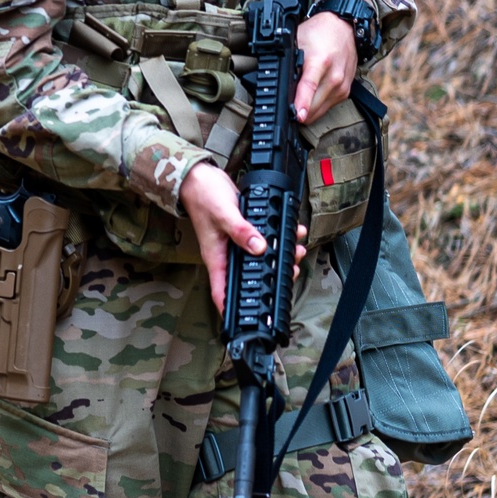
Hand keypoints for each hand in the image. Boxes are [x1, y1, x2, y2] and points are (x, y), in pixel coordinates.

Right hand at [179, 162, 306, 313]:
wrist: (200, 177)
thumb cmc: (203, 197)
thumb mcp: (224, 215)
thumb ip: (241, 232)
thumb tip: (260, 248)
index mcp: (217, 258)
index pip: (223, 292)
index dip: (233, 310)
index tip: (248, 320)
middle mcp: (226, 255)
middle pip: (248, 277)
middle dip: (271, 278)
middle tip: (291, 273)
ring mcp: (235, 243)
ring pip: (259, 258)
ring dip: (279, 256)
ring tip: (296, 251)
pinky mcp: (244, 231)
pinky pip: (262, 239)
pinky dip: (277, 237)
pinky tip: (291, 232)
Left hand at [293, 11, 357, 125]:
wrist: (343, 28)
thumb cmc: (319, 33)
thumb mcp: (296, 42)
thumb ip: (288, 62)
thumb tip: (276, 83)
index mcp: (320, 61)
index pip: (310, 86)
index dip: (302, 102)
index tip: (297, 115)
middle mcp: (334, 75)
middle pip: (314, 105)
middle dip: (298, 111)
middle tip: (286, 107)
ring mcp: (342, 85)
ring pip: (320, 111)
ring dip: (307, 111)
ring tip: (297, 102)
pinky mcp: (345, 91)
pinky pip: (327, 107)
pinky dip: (316, 107)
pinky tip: (310, 98)